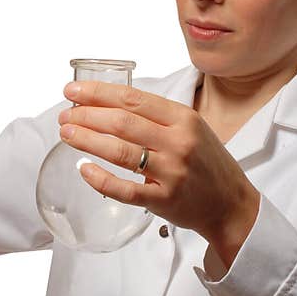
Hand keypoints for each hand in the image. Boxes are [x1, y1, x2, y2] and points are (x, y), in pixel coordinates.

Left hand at [58, 81, 259, 265]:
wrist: (231, 203)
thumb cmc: (206, 162)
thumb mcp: (191, 127)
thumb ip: (156, 115)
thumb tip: (108, 102)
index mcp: (183, 118)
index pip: (132, 98)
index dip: (97, 93)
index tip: (73, 92)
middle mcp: (178, 142)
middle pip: (121, 122)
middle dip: (86, 116)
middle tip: (65, 116)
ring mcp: (171, 172)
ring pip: (119, 152)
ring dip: (87, 140)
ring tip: (67, 134)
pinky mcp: (163, 200)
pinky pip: (124, 189)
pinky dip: (99, 178)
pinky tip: (82, 169)